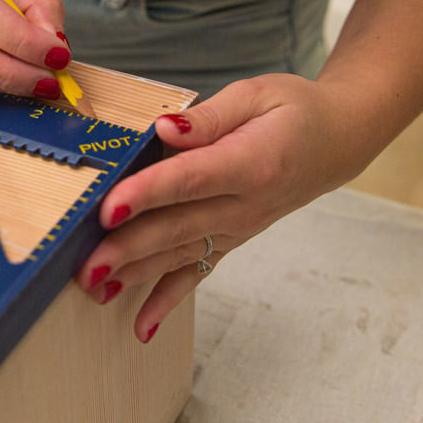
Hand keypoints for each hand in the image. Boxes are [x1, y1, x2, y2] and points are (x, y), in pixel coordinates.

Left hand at [74, 73, 368, 341]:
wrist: (337, 141)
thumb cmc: (294, 111)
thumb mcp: (257, 95)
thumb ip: (209, 117)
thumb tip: (165, 128)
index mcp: (251, 163)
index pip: (190, 180)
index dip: (148, 193)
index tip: (110, 207)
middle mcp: (244, 205)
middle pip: (177, 227)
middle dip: (128, 247)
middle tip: (85, 263)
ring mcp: (238, 229)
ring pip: (179, 254)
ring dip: (136, 274)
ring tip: (94, 288)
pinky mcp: (232, 240)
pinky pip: (197, 274)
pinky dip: (168, 302)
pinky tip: (141, 328)